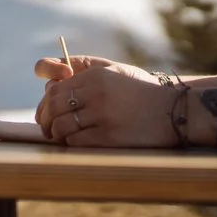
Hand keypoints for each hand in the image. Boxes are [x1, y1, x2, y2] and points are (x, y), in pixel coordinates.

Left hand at [34, 60, 178, 147]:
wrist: (172, 110)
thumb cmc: (140, 92)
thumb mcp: (114, 73)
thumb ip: (83, 76)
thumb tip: (49, 87)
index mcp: (95, 76)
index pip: (54, 89)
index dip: (44, 104)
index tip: (45, 113)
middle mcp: (95, 93)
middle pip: (53, 108)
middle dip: (45, 120)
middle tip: (47, 129)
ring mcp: (102, 116)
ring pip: (61, 126)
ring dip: (56, 134)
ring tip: (59, 137)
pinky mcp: (108, 137)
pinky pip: (76, 142)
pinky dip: (70, 143)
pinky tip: (76, 142)